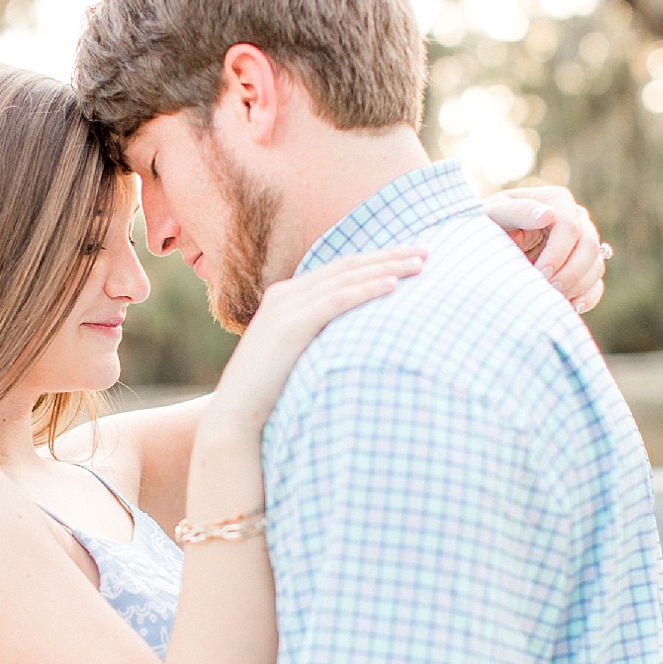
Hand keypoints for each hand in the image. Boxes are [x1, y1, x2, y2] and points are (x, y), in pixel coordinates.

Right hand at [207, 246, 426, 437]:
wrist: (236, 412)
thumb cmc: (268, 393)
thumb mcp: (295, 356)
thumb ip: (316, 339)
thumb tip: (347, 342)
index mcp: (286, 297)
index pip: (338, 270)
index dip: (375, 260)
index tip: (407, 257)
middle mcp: (285, 294)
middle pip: (346, 267)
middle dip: (388, 257)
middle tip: (426, 250)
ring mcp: (286, 307)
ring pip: (346, 278)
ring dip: (386, 269)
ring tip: (419, 264)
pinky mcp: (291, 326)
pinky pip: (337, 301)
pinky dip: (366, 290)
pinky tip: (392, 285)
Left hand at [484, 186, 608, 313]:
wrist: (482, 245)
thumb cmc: (486, 224)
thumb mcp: (494, 214)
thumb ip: (517, 211)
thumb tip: (548, 215)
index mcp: (557, 201)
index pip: (570, 227)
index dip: (558, 253)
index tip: (539, 273)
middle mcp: (575, 218)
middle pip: (589, 246)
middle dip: (570, 272)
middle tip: (547, 290)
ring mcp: (582, 242)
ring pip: (596, 265)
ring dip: (577, 286)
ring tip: (552, 298)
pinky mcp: (581, 266)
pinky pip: (595, 284)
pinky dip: (586, 298)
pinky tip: (569, 307)